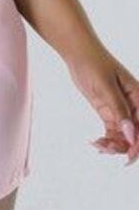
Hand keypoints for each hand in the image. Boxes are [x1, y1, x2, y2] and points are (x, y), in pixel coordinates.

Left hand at [65, 40, 138, 165]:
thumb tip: (131, 134)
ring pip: (124, 136)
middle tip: (106, 150)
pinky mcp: (108, 112)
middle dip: (125, 147)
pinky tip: (96, 143)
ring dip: (114, 145)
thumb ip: (119, 110)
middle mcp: (133, 106)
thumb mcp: (106, 86)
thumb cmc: (94, 63)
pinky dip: (106, 140)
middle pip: (136, 134)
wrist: (77, 53)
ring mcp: (121, 110)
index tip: (127, 156)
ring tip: (98, 146)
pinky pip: (112, 132)